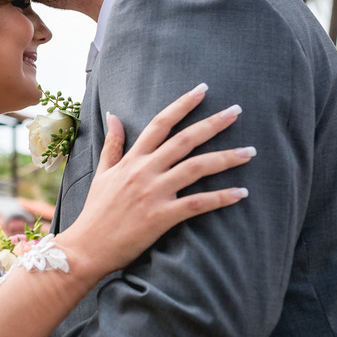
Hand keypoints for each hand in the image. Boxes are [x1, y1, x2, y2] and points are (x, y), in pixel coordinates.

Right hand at [62, 84, 251, 277]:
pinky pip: (198, 203)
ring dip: (226, 158)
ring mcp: (154, 193)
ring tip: (250, 152)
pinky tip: (241, 192)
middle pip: (185, 140)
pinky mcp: (162, 217)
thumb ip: (113, 144)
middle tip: (237, 110)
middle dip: (213, 123)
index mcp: (132, 159)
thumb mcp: (102, 173)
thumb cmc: (95, 212)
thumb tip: (113, 115)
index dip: (182, 104)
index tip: (202, 89)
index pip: (160, 123)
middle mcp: (145, 171)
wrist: (87, 247)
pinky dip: (221, 197)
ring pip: (197, 168)